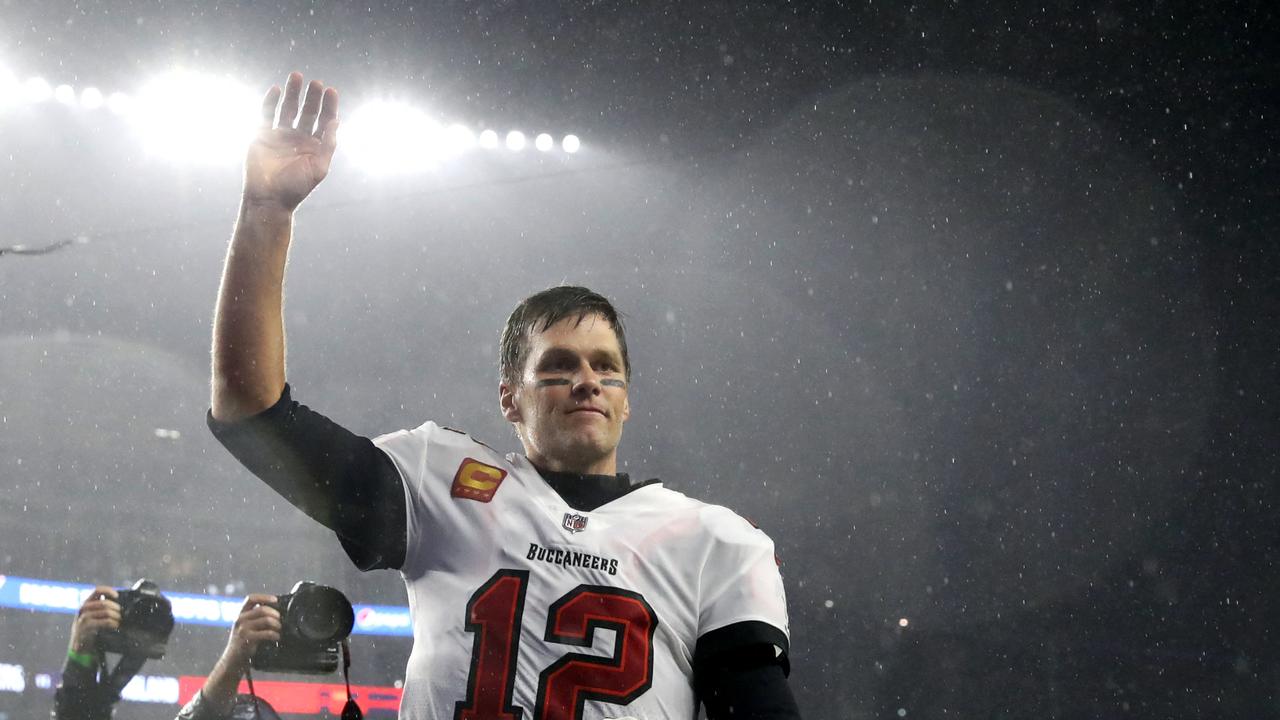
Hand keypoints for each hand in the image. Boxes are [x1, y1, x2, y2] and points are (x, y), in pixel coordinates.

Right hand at [69, 586, 120, 654]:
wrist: (80, 649)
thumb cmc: (90, 632)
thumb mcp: (93, 617)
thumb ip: (101, 609)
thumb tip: (120, 602)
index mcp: (86, 604)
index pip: (97, 590)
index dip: (108, 590)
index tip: (117, 595)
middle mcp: (83, 609)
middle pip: (105, 603)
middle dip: (117, 608)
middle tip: (122, 614)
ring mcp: (83, 618)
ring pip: (106, 612)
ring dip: (117, 617)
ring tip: (120, 621)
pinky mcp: (86, 627)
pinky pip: (105, 621)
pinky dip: (113, 623)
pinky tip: (116, 626)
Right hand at [218, 594, 281, 671]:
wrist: (232, 662)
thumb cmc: (243, 644)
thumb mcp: (247, 628)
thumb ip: (257, 619)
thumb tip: (278, 613)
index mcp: (241, 614)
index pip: (251, 598)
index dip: (264, 597)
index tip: (275, 600)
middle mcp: (240, 619)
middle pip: (262, 609)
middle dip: (275, 614)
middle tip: (281, 621)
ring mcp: (242, 629)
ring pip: (266, 620)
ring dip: (277, 624)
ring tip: (279, 630)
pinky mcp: (247, 639)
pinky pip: (266, 633)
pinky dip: (275, 634)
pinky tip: (277, 637)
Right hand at [243, 72, 338, 211]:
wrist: (269, 199)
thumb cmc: (296, 187)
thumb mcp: (319, 167)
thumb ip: (328, 144)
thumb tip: (336, 121)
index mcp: (315, 145)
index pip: (324, 120)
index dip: (329, 106)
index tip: (331, 91)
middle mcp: (298, 138)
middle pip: (307, 111)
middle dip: (312, 97)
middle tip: (316, 82)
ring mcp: (280, 135)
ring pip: (288, 108)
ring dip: (292, 93)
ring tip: (297, 76)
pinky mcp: (262, 135)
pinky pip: (267, 114)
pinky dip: (270, 101)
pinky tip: (276, 89)